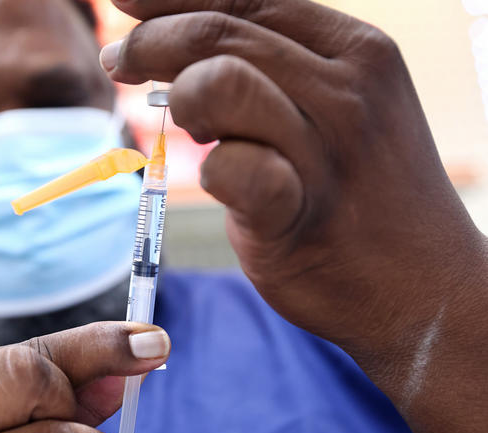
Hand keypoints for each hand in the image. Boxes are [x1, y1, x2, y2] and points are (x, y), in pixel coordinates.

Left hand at [101, 1, 487, 432]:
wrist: (425, 288)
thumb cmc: (363, 193)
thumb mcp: (337, 109)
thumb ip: (274, 72)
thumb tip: (181, 50)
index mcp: (355, 49)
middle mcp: (346, 89)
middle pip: (218, 32)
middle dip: (149, 41)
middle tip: (119, 60)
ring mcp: (326, 151)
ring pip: (219, 82)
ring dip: (181, 96)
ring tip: (188, 125)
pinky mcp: (299, 213)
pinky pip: (232, 168)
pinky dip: (210, 167)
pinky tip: (220, 177)